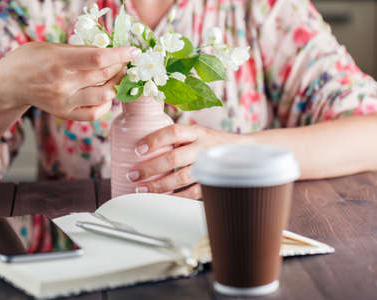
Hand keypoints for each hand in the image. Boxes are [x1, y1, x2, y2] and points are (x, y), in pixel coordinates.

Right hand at [0, 42, 140, 120]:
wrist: (11, 83)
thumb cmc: (32, 60)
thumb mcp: (52, 47)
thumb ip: (80, 51)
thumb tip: (109, 52)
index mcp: (58, 61)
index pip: (97, 59)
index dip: (119, 55)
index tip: (133, 51)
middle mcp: (62, 84)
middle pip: (104, 77)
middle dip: (120, 67)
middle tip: (125, 62)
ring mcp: (64, 102)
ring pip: (104, 96)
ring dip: (115, 85)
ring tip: (116, 77)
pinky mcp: (65, 114)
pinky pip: (94, 114)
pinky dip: (106, 104)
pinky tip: (106, 94)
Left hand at [127, 124, 247, 199]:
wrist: (243, 151)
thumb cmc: (210, 143)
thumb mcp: (196, 133)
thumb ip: (176, 138)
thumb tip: (142, 146)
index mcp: (196, 132)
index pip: (174, 132)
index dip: (155, 140)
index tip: (138, 150)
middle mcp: (203, 147)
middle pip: (174, 158)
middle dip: (150, 168)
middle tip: (133, 175)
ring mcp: (208, 166)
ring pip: (181, 178)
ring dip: (159, 186)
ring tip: (142, 190)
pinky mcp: (212, 182)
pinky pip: (191, 193)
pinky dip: (175, 198)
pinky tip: (161, 199)